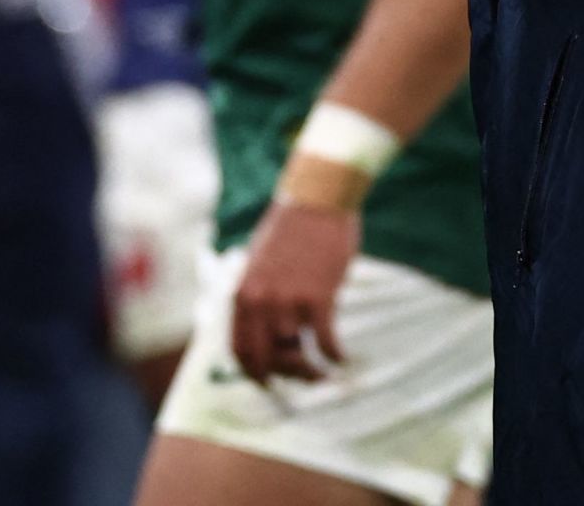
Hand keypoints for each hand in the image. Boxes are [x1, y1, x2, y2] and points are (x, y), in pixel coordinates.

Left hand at [228, 195, 361, 382]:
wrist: (318, 199)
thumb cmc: (293, 230)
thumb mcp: (261, 264)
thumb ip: (259, 297)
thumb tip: (270, 334)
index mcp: (243, 294)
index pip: (240, 351)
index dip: (256, 374)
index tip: (272, 383)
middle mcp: (260, 302)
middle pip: (266, 360)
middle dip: (285, 377)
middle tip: (304, 379)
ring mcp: (288, 300)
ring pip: (295, 354)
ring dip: (311, 369)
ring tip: (324, 372)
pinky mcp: (318, 296)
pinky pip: (324, 341)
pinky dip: (334, 355)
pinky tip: (342, 358)